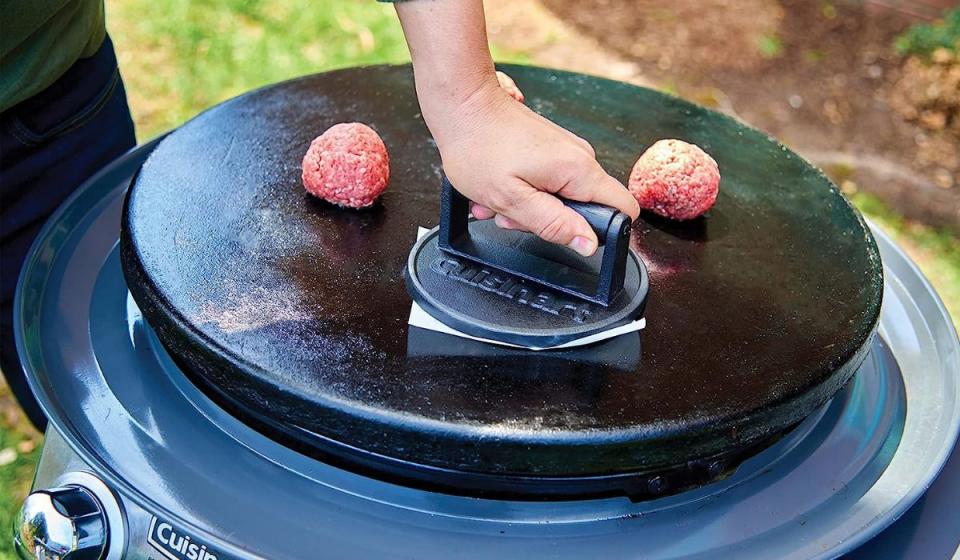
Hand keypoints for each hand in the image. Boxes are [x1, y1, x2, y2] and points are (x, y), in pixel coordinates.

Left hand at [394, 0, 637, 255]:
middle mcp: (580, 157)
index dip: (605, 232)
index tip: (568, 234)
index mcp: (578, 170)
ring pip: (561, 199)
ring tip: (497, 200)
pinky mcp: (551, 150)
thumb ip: (554, 224)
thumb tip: (589, 243)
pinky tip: (499, 187)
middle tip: (513, 214)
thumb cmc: (478, 147)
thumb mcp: (512, 199)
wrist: (462, 104)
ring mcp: (565, 152)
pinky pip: (548, 184)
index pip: (623, 208)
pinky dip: (523, 192)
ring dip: (529, 208)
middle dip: (550, 222)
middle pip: (586, 209)